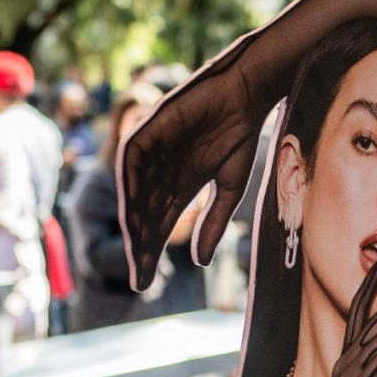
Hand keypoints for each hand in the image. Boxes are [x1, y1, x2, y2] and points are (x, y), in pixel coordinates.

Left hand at [119, 62, 262, 287]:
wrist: (245, 92)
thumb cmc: (240, 135)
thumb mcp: (229, 188)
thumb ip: (213, 222)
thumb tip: (199, 263)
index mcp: (178, 188)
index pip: (158, 226)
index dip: (150, 254)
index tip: (145, 284)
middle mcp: (160, 173)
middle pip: (143, 216)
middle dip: (141, 246)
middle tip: (139, 274)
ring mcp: (152, 151)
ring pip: (135, 192)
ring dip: (134, 221)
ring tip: (137, 249)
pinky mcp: (148, 128)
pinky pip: (132, 160)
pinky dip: (130, 184)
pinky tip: (133, 209)